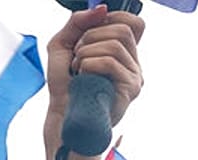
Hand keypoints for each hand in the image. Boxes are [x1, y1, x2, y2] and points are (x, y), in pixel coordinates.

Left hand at [43, 7, 145, 147]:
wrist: (63, 111)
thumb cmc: (66, 83)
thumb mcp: (64, 43)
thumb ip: (78, 22)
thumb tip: (102, 8)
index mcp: (122, 52)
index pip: (134, 23)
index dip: (113, 18)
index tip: (92, 30)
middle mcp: (133, 63)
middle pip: (123, 30)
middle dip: (92, 36)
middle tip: (80, 54)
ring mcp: (134, 76)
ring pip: (115, 45)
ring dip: (87, 52)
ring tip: (79, 68)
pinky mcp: (130, 89)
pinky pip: (110, 62)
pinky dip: (89, 65)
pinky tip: (84, 77)